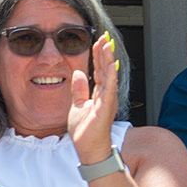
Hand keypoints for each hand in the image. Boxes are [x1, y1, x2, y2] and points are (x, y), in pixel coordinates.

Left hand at [66, 33, 120, 165]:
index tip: (98, 41)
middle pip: (105, 69)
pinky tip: (109, 65)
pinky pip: (108, 89)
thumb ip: (79, 90)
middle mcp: (106, 95)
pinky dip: (109, 76)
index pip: (99, 70)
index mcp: (99, 94)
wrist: (89, 149)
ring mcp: (107, 101)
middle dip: (104, 53)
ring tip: (107, 45)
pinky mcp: (105, 108)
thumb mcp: (77, 106)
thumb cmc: (86, 131)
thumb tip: (77, 73)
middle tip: (104, 37)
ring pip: (108, 76)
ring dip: (108, 60)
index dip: (98, 56)